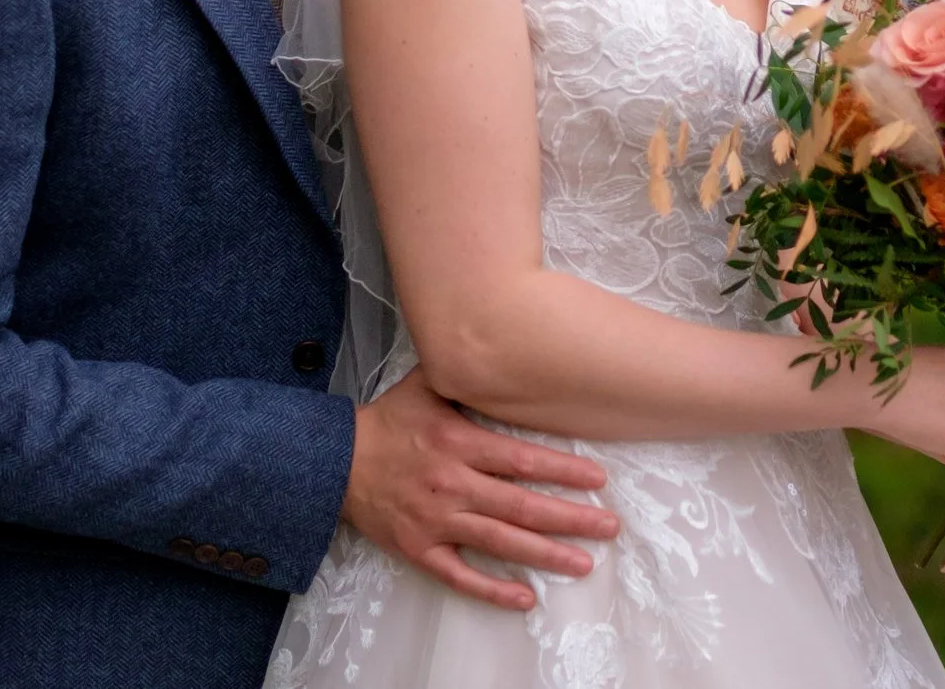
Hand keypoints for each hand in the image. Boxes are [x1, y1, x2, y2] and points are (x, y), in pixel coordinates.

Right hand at [339, 369, 620, 610]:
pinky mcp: (419, 549)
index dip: (563, 470)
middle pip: (521, 506)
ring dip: (545, 554)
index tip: (599, 479)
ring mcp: (435, 521)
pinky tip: (525, 598)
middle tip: (609, 527)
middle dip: (570, 517)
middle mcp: (451, 484)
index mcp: (458, 442)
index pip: (521, 460)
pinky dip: (492, 589)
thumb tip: (510, 347)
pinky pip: (460, 576)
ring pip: (499, 542)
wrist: (335, 462)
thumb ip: (468, 374)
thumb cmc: (388, 422)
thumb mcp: (427, 387)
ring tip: (583, 563)